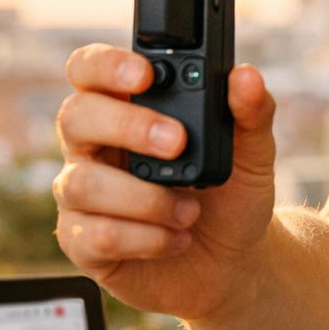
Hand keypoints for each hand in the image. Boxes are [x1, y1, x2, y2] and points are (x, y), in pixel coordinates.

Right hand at [53, 44, 276, 319]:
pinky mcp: (84, 242)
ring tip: (190, 211)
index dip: (105, 65)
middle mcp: (95, 146)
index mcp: (126, 109)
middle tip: (177, 143)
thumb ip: (251, 113)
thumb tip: (246, 77)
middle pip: (75, 116)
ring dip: (146, 199)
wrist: (235, 264)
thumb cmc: (232, 199)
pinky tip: (176, 239)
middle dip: (126, 126)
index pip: (89, 70)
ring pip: (83, 182)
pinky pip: (95, 235)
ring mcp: (83, 194)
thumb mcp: (253, 155)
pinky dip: (146, 239)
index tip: (145, 74)